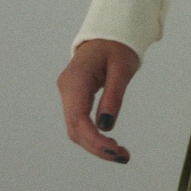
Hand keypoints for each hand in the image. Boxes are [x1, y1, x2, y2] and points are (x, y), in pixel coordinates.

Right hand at [57, 38, 139, 163]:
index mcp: (76, 80)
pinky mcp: (74, 96)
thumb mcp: (122, 68)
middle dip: (97, 147)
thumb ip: (114, 95)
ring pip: (76, 129)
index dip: (94, 140)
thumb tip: (106, 125)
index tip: (115, 151)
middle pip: (75, 129)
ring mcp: (68, 93)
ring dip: (95, 144)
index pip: (78, 120)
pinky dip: (93, 135)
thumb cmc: (118, 47)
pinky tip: (109, 142)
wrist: (109, 33)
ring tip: (120, 153)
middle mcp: (67, 88)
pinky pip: (79, 122)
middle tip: (123, 157)